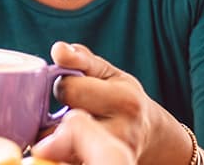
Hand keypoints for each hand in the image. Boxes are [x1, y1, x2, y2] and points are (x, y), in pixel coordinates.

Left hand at [49, 41, 193, 163]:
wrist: (148, 135)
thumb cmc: (121, 97)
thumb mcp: (108, 72)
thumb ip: (81, 58)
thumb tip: (58, 50)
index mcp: (125, 101)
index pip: (70, 90)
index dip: (62, 86)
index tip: (70, 89)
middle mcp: (122, 132)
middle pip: (65, 124)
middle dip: (57, 117)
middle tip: (67, 113)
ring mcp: (114, 156)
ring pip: (62, 149)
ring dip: (55, 139)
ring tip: (67, 131)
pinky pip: (67, 162)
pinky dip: (62, 154)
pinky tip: (68, 146)